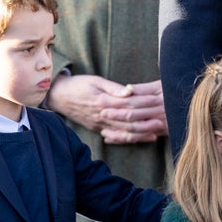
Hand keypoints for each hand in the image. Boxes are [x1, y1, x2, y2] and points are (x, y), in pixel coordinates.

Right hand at [47, 74, 166, 142]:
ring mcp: (101, 126)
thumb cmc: (78, 85)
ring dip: (140, 135)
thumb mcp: (95, 81)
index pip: (128, 106)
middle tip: (161, 123)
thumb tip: (130, 91)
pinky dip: (128, 140)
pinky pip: (116, 138)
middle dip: (146, 125)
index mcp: (104, 102)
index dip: (143, 106)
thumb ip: (113, 88)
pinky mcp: (99, 129)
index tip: (157, 105)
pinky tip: (139, 139)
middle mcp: (103, 117)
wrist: (60, 97)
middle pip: (128, 123)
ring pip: (124, 133)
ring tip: (155, 134)